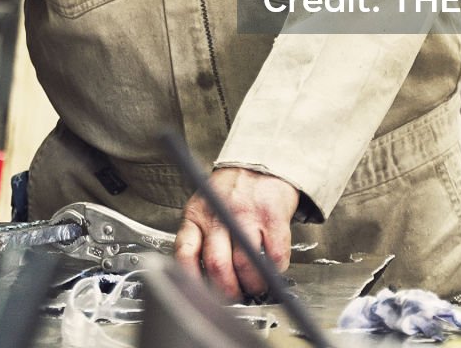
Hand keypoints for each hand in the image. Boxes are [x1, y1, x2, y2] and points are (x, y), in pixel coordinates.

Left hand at [172, 168, 298, 299]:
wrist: (262, 163)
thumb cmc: (233, 189)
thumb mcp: (205, 206)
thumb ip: (200, 235)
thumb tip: (203, 277)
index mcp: (197, 214)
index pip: (185, 252)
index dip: (192, 280)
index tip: (201, 294)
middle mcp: (219, 214)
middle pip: (217, 264)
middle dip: (227, 291)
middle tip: (235, 296)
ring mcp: (247, 215)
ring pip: (246, 264)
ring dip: (252, 284)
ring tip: (255, 285)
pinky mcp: (273, 217)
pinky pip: (275, 256)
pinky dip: (275, 271)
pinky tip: (272, 270)